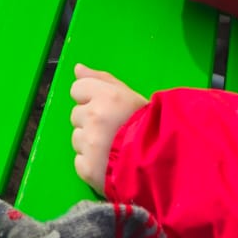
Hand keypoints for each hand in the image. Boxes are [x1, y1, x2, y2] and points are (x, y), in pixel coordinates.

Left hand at [69, 64, 146, 194]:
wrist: (160, 164)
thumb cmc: (148, 125)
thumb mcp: (128, 95)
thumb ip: (101, 79)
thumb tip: (77, 68)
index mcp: (106, 96)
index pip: (77, 89)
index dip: (90, 97)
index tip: (105, 107)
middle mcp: (94, 117)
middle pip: (76, 114)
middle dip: (90, 121)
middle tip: (112, 130)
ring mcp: (89, 144)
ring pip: (77, 138)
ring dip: (89, 142)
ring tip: (112, 148)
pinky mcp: (87, 169)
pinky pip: (79, 161)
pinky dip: (90, 163)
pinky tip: (107, 163)